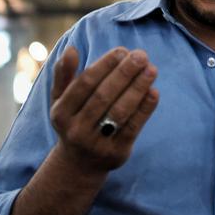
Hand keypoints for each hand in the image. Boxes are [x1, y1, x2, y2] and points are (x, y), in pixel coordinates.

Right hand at [49, 46, 159, 175]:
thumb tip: (71, 49)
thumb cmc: (73, 120)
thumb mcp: (60, 100)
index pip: (85, 83)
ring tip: (152, 69)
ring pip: (119, 111)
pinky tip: (154, 92)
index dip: (104, 65)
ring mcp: (96, 143)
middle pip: (103, 96)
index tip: (122, 51)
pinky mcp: (116, 153)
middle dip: (124, 73)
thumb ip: (64, 74)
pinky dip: (144, 109)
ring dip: (137, 88)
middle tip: (141, 55)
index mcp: (61, 112)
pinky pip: (132, 128)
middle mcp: (76, 129)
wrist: (79, 165)